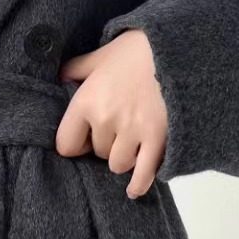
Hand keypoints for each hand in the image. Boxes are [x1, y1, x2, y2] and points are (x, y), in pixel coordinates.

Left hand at [55, 28, 168, 197]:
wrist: (180, 48)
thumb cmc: (139, 50)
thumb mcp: (102, 54)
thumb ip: (77, 69)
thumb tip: (59, 78)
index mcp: (86, 101)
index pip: (67, 145)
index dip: (76, 143)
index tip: (86, 138)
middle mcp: (106, 120)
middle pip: (97, 153)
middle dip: (106, 144)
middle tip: (119, 128)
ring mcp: (133, 131)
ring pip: (118, 164)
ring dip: (124, 157)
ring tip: (133, 141)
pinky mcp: (158, 138)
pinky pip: (143, 173)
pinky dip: (138, 184)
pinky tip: (134, 190)